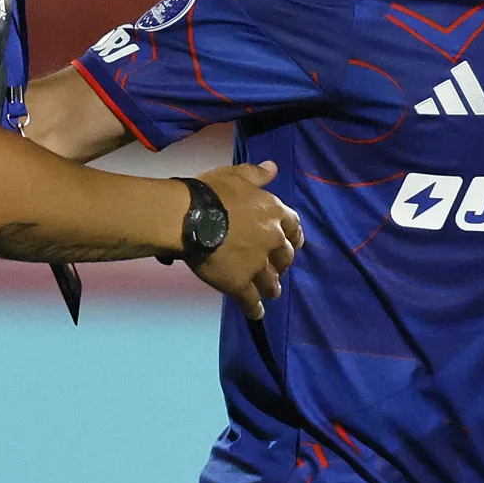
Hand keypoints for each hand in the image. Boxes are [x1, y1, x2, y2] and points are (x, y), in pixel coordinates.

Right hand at [189, 162, 303, 320]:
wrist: (189, 217)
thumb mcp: (237, 175)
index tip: (294, 242)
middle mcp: (272, 240)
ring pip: (271, 281)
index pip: (294, 226)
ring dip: (272, 287)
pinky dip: (255, 309)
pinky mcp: (240, 283)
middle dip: (282, 264)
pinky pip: (251, 300)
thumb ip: (257, 174)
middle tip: (278, 269)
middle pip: (285, 257)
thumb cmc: (211, 192)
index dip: (294, 236)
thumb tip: (273, 168)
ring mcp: (257, 264)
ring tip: (271, 293)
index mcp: (274, 212)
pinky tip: (257, 314)